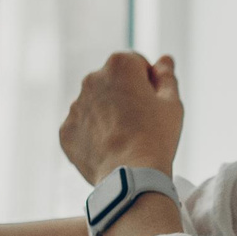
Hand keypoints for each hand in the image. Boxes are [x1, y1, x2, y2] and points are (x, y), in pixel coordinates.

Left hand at [59, 52, 182, 183]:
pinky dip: (92, 136)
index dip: (148, 84)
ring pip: (95, 106)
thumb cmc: (156, 137)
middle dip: (124, 97)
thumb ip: (166, 76)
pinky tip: (109, 150)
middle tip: (140, 124)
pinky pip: (81, 128)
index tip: (152, 105)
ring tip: (124, 140)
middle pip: (112, 84)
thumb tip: (164, 60)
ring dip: (107, 116)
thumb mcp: (171, 102)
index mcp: (119, 65)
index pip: (136, 65)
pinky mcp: (65, 131)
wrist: (131, 176)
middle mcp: (91, 79)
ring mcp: (75, 106)